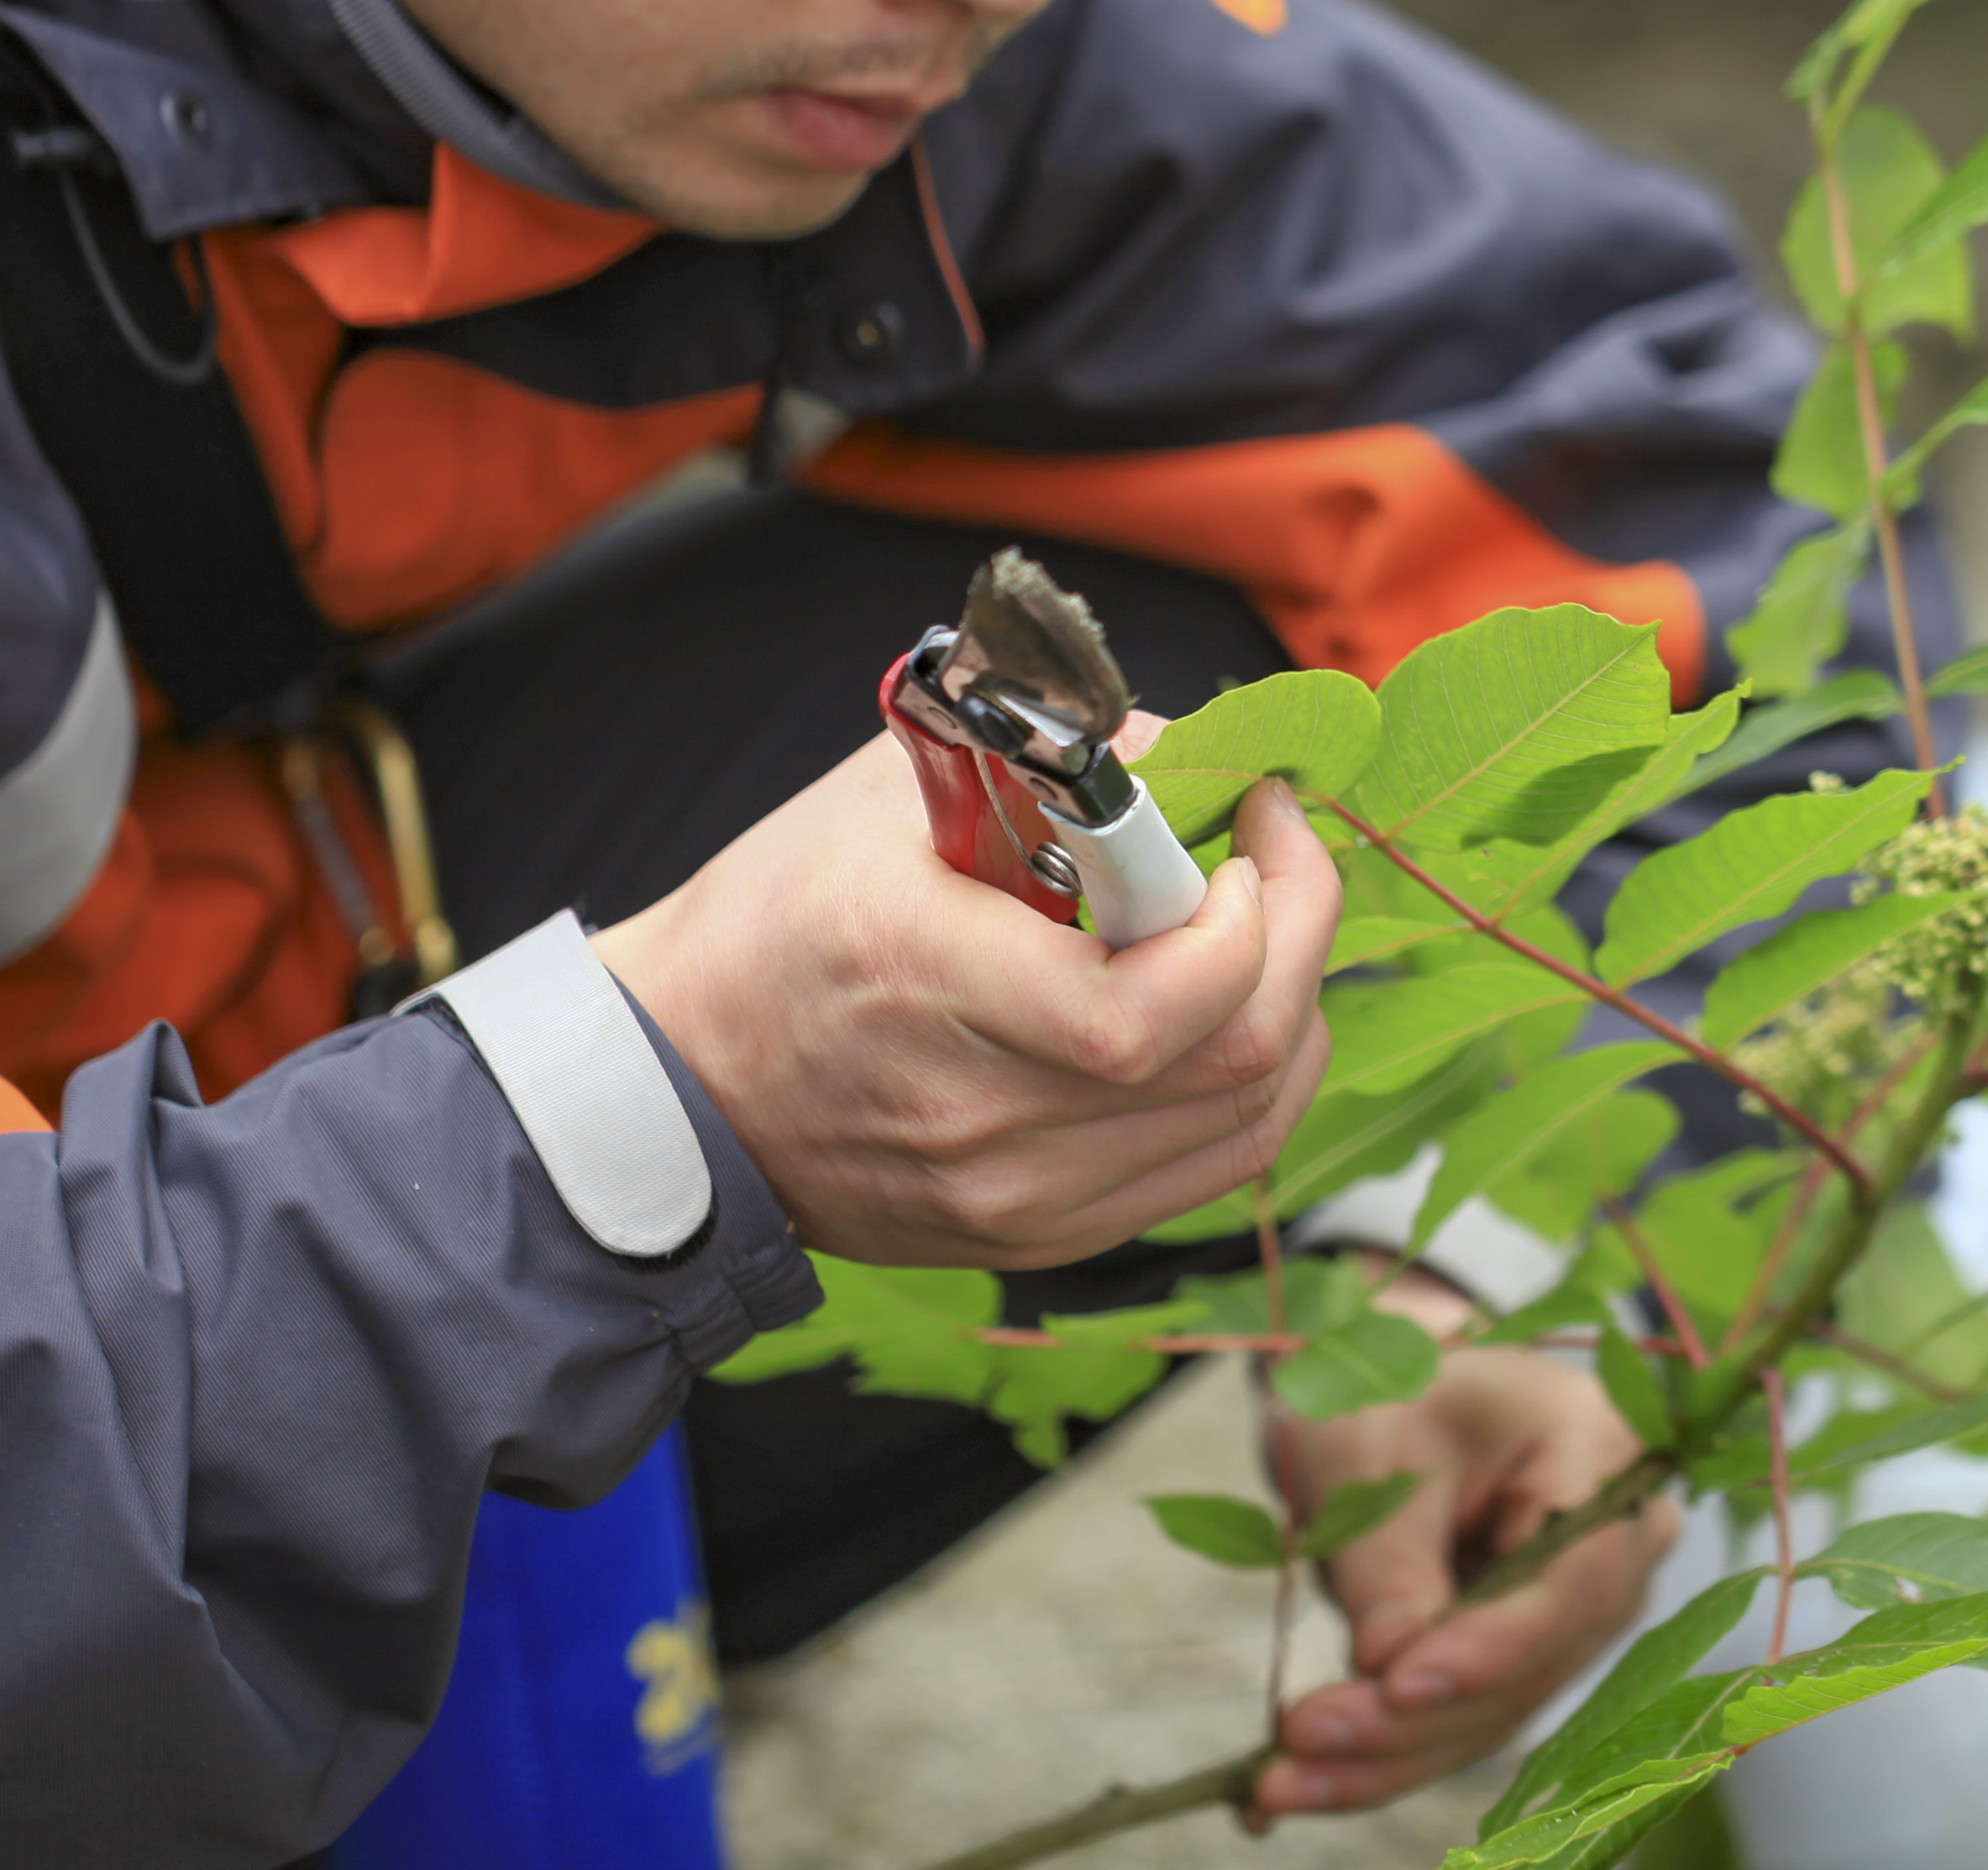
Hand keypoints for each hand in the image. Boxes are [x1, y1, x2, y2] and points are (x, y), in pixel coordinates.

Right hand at [592, 739, 1337, 1267]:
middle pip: (1232, 1062)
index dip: (1255, 913)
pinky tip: (1229, 1013)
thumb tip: (1201, 748)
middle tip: (1285, 854)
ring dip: (1294, 1009)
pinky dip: (1251, 1084)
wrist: (682, 1088)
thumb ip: (1050, 758)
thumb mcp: (886, 794)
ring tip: (1267, 929)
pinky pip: (1207, 1171)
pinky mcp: (1038, 1240)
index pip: (1153, 1004)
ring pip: (1247, 1124)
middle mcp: (982, 1118)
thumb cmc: (776, 921)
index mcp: (931, 982)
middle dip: (1304, 936)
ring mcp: (1014, 1198)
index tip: (1257, 821)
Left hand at [1253, 1276, 1678, 1816]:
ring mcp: (1576, 1611)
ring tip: (1279, 1780)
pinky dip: (1379, 1756)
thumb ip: (1386, 1552)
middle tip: (1300, 1738)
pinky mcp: (1524, 1658)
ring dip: (1384, 1756)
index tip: (1399, 1681)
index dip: (1494, 1643)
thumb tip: (1391, 1665)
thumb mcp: (1366, 1442)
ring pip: (1491, 1711)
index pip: (1572, 1575)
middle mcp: (1618, 1545)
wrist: (1381, 1395)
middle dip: (1411, 1716)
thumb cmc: (1381, 1388)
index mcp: (1600, 1449)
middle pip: (1531, 1660)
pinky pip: (1460, 1719)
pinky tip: (1296, 1788)